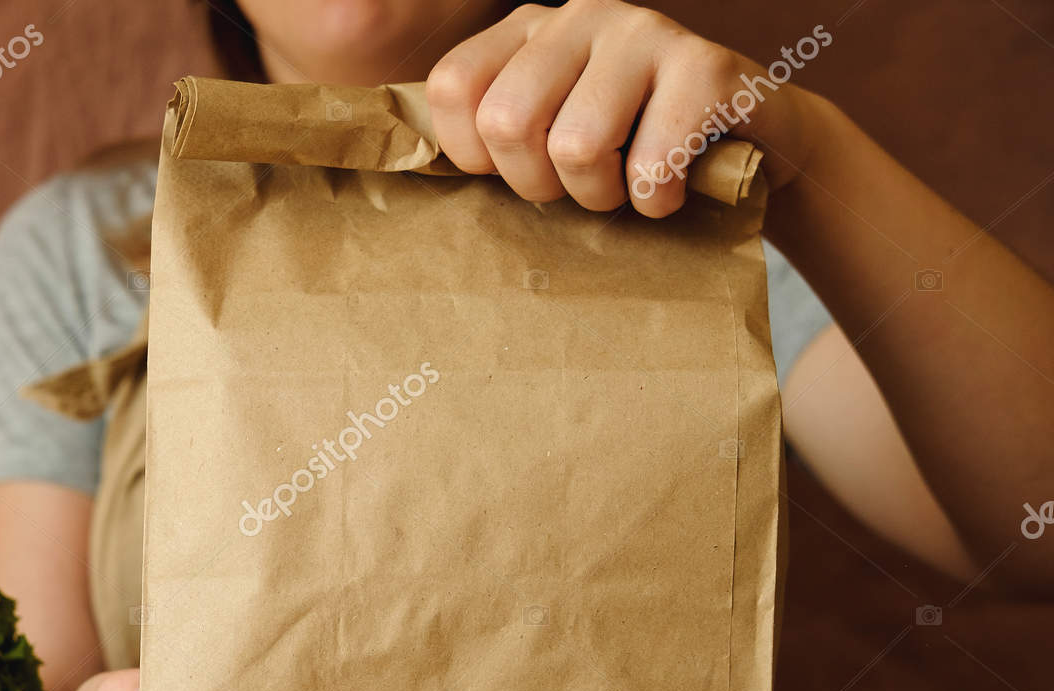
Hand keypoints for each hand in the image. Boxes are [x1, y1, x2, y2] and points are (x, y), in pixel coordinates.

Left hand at [425, 0, 824, 215]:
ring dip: (601, 198)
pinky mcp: (706, 64)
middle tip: (577, 189)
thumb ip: (484, 140)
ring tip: (626, 188)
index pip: (452, 89)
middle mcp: (578, 14)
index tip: (516, 173)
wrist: (753, 145)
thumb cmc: (631, 154)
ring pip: (576, 146)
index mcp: (526, 28)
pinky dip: (657, 201)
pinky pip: (651, 164)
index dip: (475, 158)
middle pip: (506, 121)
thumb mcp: (545, 139)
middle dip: (537, 186)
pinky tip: (674, 188)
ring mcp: (644, 30)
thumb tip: (407, 169)